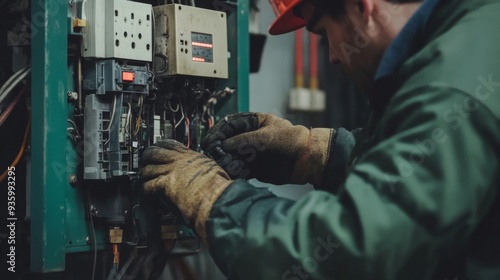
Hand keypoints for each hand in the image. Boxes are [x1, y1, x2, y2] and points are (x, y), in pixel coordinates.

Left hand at [140, 140, 231, 240]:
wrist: (217, 197)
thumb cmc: (220, 188)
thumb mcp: (213, 169)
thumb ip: (203, 168)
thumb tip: (204, 173)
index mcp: (191, 156)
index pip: (170, 144)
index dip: (159, 147)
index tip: (156, 150)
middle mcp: (179, 161)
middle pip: (154, 152)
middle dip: (146, 159)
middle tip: (145, 165)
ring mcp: (171, 171)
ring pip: (147, 168)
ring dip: (144, 176)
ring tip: (145, 182)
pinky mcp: (166, 185)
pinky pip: (147, 186)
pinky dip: (145, 191)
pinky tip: (147, 195)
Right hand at [201, 113, 332, 184]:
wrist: (306, 160)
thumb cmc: (289, 140)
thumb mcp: (264, 137)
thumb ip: (242, 140)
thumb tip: (224, 146)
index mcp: (253, 122)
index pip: (230, 125)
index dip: (219, 132)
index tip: (210, 141)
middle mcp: (250, 136)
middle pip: (228, 141)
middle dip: (220, 148)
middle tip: (212, 155)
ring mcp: (251, 151)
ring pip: (232, 155)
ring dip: (226, 161)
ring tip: (223, 165)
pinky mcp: (254, 166)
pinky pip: (239, 168)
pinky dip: (234, 171)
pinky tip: (231, 172)